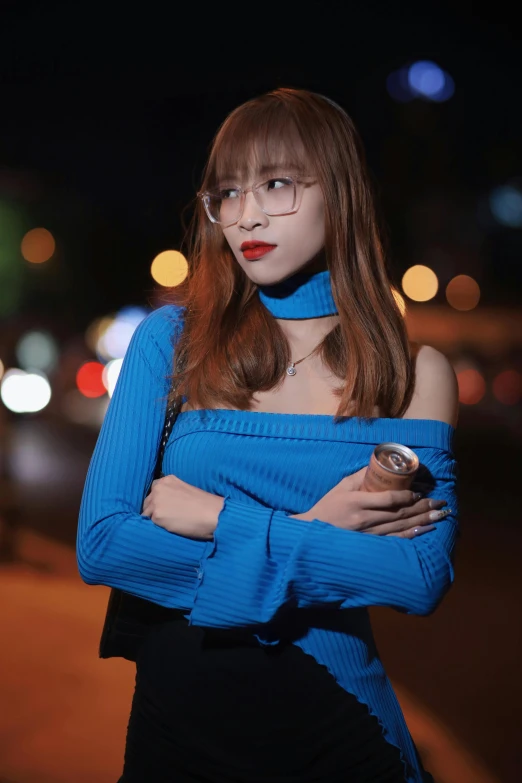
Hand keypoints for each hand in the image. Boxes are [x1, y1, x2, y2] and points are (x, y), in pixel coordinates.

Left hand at [141, 475, 224, 539]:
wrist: (212, 514)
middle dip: (154, 510)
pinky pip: (150, 523)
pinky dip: (157, 527)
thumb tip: (165, 505)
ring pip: (146, 513)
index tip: (164, 508)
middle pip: (147, 501)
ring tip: (168, 525)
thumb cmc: (205, 505)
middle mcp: (159, 487)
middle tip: (166, 519)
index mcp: (168, 479)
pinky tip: (169, 528)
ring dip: (154, 519)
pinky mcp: (156, 515)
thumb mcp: (186, 491)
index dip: (158, 501)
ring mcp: (156, 501)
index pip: (154, 490)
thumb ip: (172, 494)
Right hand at [293, 467, 449, 538]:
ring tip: (440, 515)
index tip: (419, 492)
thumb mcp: (341, 487)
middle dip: (423, 507)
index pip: (387, 499)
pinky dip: (413, 534)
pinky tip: (426, 529)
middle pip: (399, 513)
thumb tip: (381, 465)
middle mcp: (365, 519)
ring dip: (423, 520)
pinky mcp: (371, 543)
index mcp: (357, 502)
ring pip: (401, 526)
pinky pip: (396, 539)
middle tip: (440, 501)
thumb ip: (361, 477)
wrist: (314, 532)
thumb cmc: (328, 506)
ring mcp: (369, 534)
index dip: (407, 496)